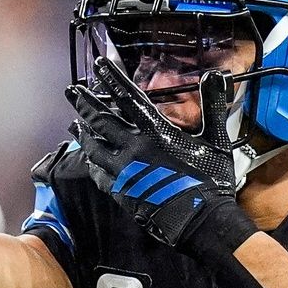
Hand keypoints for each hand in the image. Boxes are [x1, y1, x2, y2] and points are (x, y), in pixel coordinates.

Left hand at [67, 58, 255, 255]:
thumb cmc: (212, 181)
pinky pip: (98, 174)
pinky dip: (91, 163)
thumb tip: (215, 75)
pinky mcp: (122, 192)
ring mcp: (124, 172)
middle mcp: (134, 149)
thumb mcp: (217, 140)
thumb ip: (213, 106)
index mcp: (156, 132)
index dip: (112, 79)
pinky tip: (88, 159)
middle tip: (71, 91)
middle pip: (101, 120)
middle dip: (85, 103)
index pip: (127, 97)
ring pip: (94, 147)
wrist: (200, 222)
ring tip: (73, 123)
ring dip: (82, 133)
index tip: (98, 65)